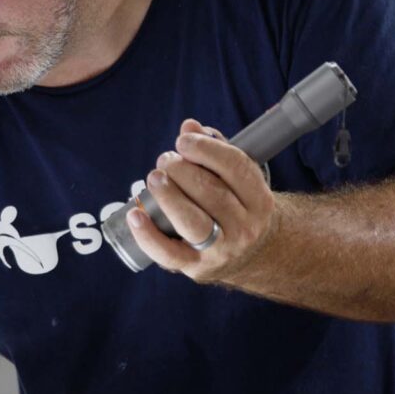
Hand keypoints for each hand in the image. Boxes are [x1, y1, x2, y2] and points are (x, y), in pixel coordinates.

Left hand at [127, 118, 275, 281]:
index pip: (236, 168)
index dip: (206, 150)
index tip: (183, 141)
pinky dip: (148, 235)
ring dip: (169, 196)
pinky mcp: (196, 267)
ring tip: (154, 178)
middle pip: (211, 193)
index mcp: (258, 200)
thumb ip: (215, 150)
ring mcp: (221, 250)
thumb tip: (190, 126)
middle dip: (182, 171)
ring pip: (193, 222)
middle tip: (165, 160)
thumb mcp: (237, 180)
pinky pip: (169, 254)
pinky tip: (135, 215)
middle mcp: (244, 227)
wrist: (252, 255)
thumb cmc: (236, 206)